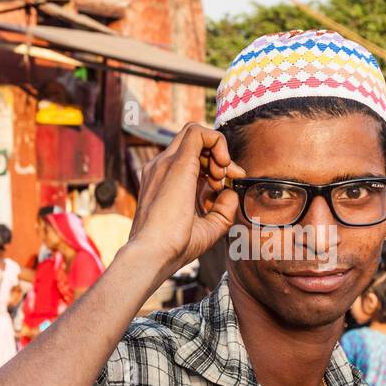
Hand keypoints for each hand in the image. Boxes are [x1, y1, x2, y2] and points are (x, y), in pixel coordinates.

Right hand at [128, 123, 243, 273]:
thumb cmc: (174, 247)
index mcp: (164, 181)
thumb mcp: (207, 227)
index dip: (213, 166)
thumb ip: (222, 209)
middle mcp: (161, 167)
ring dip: (217, 149)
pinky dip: (217, 142)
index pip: (190, 157)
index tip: (225, 187)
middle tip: (230, 178)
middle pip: (192, 141)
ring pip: (194, 132)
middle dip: (217, 155)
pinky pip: (199, 133)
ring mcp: (166, 162)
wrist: (153, 253)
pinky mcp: (177, 163)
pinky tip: (223, 167)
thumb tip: (232, 192)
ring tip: (222, 177)